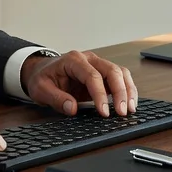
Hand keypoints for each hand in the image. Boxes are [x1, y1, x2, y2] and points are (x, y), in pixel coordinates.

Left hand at [21, 50, 137, 116]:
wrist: (41, 71)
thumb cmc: (42, 78)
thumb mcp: (40, 89)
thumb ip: (55, 98)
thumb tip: (72, 108)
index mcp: (73, 60)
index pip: (92, 75)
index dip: (100, 94)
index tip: (104, 112)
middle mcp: (88, 59)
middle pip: (112, 70)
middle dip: (120, 92)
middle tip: (122, 113)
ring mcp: (97, 64)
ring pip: (120, 72)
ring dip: (128, 90)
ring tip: (130, 109)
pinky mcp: (102, 74)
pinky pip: (120, 78)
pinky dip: (127, 90)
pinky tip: (129, 104)